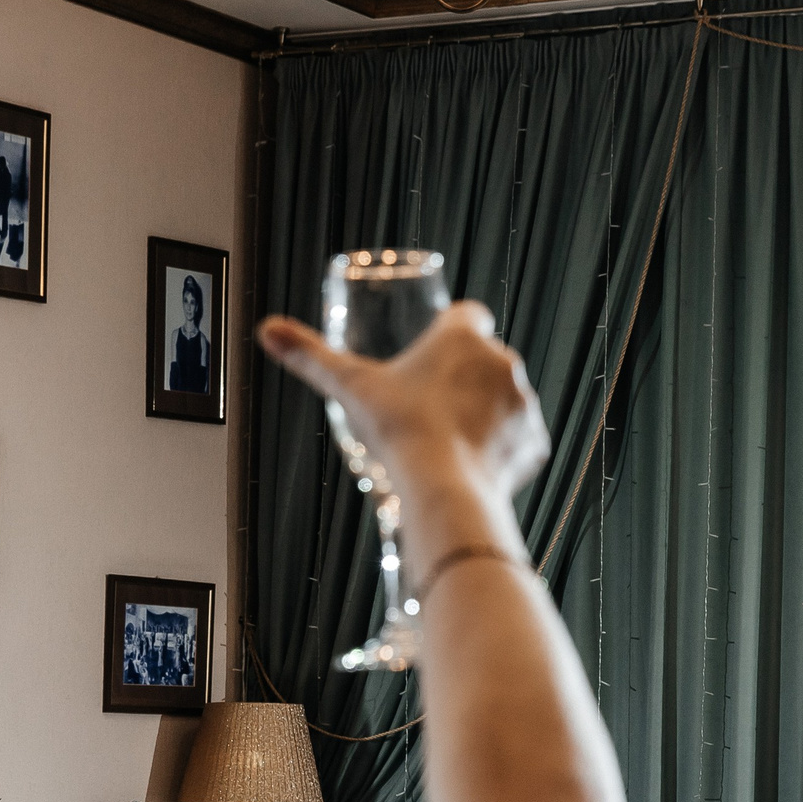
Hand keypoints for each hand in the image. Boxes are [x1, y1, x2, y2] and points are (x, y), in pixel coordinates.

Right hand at [258, 303, 547, 501]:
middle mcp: (503, 361)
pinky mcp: (535, 443)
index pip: (467, 314)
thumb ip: (310, 355)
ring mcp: (525, 403)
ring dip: (485, 413)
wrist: (443, 487)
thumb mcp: (350, 387)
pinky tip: (474, 463)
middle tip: (432, 406)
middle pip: (485, 360)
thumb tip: (267, 329)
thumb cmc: (399, 431)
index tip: (434, 353)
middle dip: (464, 379)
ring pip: (505, 400)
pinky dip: (502, 450)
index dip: (450, 331)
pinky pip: (521, 441)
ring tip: (451, 438)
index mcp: (463, 338)